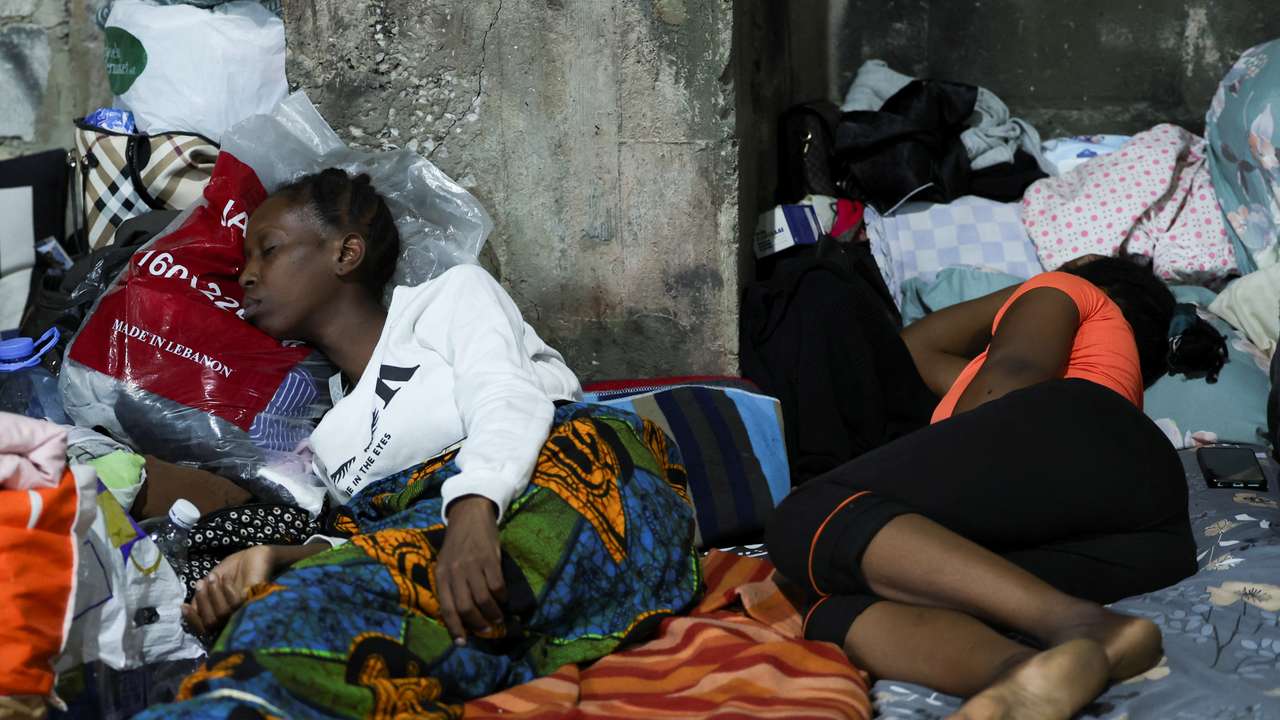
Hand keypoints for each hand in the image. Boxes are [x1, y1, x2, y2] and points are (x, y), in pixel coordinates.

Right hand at [182, 545, 277, 635]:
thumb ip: (200, 599)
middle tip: (200, 583)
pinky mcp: (255, 601)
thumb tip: (189, 611)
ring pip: (222, 613)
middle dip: (202, 602)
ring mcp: (245, 611)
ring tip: (214, 577)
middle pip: (212, 623)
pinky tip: (226, 578)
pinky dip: (227, 588)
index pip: (205, 628)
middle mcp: (235, 618)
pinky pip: (236, 602)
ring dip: (213, 593)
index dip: (192, 620)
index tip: (183, 606)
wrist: (252, 556)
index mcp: (223, 617)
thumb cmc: (231, 572)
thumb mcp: (209, 586)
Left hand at [437, 495, 505, 644]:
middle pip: (466, 607)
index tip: (462, 643)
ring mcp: (473, 565)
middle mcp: (455, 572)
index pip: (446, 608)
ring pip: (483, 599)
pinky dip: (501, 597)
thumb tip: (460, 615)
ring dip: (493, 613)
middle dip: (478, 624)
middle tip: (487, 631)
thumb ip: (450, 585)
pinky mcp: (490, 558)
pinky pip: (497, 585)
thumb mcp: (446, 563)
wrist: (469, 514)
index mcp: (441, 575)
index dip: (455, 628)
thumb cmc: (457, 543)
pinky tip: (503, 599)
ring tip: (498, 618)